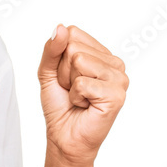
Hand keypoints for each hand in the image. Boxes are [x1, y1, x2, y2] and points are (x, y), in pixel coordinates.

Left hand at [38, 24, 128, 166]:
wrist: (64, 138)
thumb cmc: (60, 107)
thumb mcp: (48, 73)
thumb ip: (52, 49)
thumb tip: (60, 28)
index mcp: (102, 54)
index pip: (72, 34)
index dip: (59, 58)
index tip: (66, 78)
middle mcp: (114, 63)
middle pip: (74, 48)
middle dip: (63, 73)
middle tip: (72, 91)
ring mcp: (119, 78)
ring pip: (78, 61)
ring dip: (69, 85)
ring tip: (79, 99)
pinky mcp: (116, 94)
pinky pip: (82, 83)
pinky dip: (76, 97)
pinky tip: (85, 106)